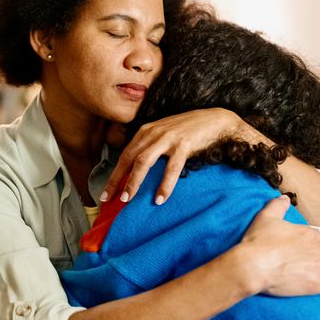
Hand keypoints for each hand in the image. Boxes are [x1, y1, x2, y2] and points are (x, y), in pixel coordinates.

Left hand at [103, 108, 258, 204]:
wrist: (214, 120)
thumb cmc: (188, 131)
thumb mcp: (163, 135)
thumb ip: (149, 148)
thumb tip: (135, 172)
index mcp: (145, 131)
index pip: (124, 155)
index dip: (113, 175)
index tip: (106, 193)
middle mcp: (153, 133)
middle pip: (128, 159)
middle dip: (116, 180)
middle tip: (109, 199)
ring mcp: (167, 138)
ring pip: (143, 162)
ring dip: (133, 182)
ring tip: (127, 199)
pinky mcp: (183, 145)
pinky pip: (171, 168)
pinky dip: (164, 184)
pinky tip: (160, 198)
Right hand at [233, 196, 319, 296]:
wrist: (253, 266)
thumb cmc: (258, 242)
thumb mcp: (265, 218)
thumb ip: (277, 205)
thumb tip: (284, 197)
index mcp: (308, 233)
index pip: (318, 238)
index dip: (313, 244)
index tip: (308, 249)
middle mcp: (318, 249)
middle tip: (317, 263)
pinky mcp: (318, 285)